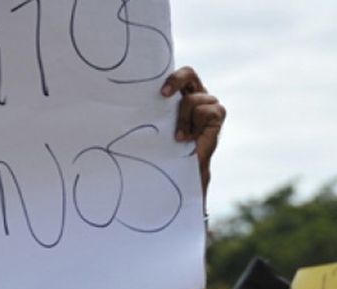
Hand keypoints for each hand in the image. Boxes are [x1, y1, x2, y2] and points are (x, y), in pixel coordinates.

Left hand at [161, 66, 224, 196]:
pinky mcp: (218, 113)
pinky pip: (205, 111)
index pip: (178, 73)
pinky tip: (191, 138)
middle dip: (175, 81)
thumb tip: (119, 99)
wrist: (183, 167)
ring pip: (191, 100)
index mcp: (182, 91)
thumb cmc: (166, 144)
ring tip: (179, 136)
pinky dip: (194, 126)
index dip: (171, 77)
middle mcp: (197, 93)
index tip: (161, 93)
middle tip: (163, 95)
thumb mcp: (157, 122)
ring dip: (182, 119)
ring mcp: (209, 102)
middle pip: (189, 73)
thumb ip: (151, 107)